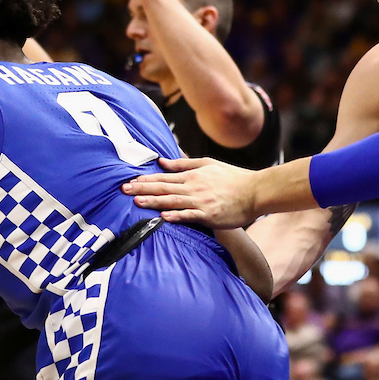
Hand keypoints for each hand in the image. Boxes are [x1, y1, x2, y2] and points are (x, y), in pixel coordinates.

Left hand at [123, 157, 257, 227]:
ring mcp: (201, 202)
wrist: (255, 191)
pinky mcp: (209, 215)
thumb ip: (184, 163)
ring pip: (173, 201)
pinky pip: (190, 216)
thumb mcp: (208, 164)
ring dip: (154, 201)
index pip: (164, 178)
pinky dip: (177, 216)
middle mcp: (194, 188)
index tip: (129, 182)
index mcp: (193, 175)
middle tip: (124, 190)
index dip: (145, 180)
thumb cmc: (233, 178)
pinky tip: (163, 217)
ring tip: (137, 202)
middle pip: (164, 188)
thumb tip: (162, 161)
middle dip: (142, 189)